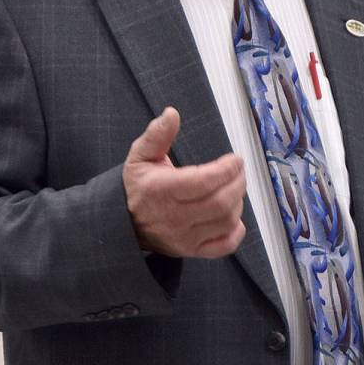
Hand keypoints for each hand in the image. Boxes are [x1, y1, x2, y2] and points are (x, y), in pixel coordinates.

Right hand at [123, 107, 246, 257]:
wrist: (124, 224)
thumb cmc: (138, 187)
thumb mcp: (140, 156)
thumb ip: (157, 135)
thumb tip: (172, 114)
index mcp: (162, 190)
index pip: (204, 182)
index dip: (226, 169)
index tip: (235, 159)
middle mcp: (174, 217)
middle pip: (220, 202)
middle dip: (237, 183)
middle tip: (239, 171)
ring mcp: (184, 237)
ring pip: (225, 222)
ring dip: (238, 202)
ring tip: (234, 188)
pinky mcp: (192, 251)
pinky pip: (223, 246)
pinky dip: (236, 233)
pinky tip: (234, 217)